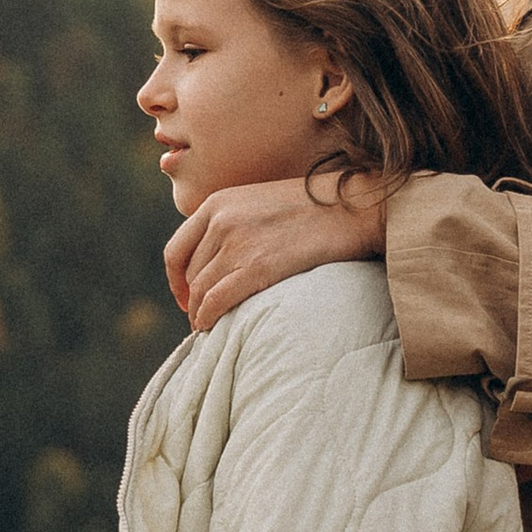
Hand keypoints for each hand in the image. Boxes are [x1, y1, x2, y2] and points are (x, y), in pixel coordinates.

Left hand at [164, 172, 387, 329]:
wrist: (355, 206)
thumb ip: (236, 223)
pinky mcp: (258, 267)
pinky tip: (211, 327)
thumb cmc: (318, 208)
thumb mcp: (263, 202)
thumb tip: (222, 260)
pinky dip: (207, 318)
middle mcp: (221, 221)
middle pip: (190, 275)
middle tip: (202, 319)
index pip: (176, 250)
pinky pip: (216, 301)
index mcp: (218, 203)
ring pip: (201, 291)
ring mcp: (238, 244)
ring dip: (200, 314)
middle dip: (192, 300)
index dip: (176, 281)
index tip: (185, 297)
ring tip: (209, 328)